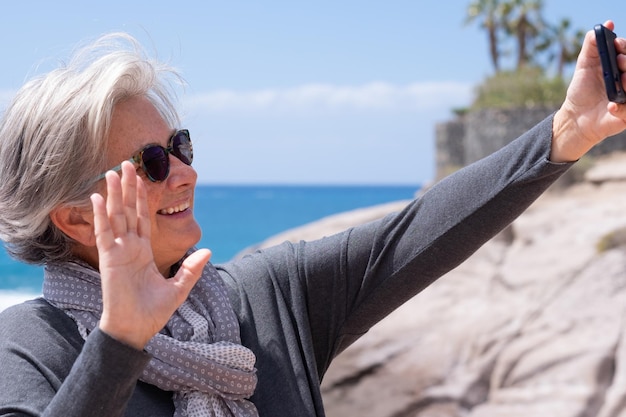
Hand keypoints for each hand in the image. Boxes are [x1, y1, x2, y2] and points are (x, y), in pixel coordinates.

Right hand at [90, 161, 210, 348]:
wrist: (136, 330)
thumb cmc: (153, 312)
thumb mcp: (178, 289)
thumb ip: (192, 270)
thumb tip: (208, 251)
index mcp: (143, 251)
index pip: (143, 218)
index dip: (142, 198)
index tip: (141, 179)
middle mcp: (129, 247)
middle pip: (128, 210)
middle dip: (128, 188)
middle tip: (127, 164)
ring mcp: (118, 251)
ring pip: (116, 216)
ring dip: (114, 194)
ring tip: (112, 172)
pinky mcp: (109, 259)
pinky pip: (103, 233)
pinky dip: (101, 216)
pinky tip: (98, 198)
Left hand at [552, 20, 625, 161]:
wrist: (575, 117)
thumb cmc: (582, 90)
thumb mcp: (584, 66)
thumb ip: (592, 46)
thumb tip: (604, 25)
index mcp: (620, 67)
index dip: (624, 47)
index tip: (616, 44)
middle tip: (619, 60)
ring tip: (622, 78)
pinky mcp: (625, 115)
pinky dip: (621, 108)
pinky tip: (611, 106)